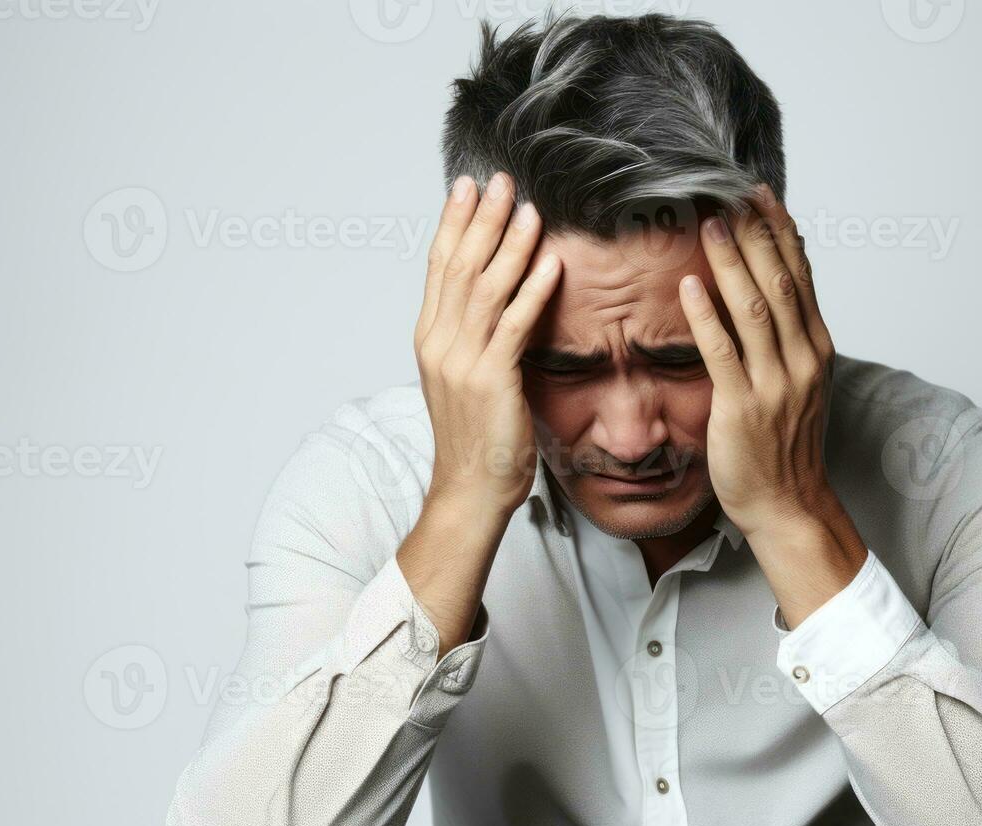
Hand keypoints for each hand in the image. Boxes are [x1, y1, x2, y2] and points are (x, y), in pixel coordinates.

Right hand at [415, 172, 561, 518]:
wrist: (469, 488)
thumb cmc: (474, 437)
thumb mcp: (465, 377)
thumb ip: (474, 336)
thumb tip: (493, 301)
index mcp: (431, 339)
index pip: (439, 267)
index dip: (453, 224)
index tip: (466, 188)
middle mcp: (441, 343)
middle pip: (460, 266)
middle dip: (480, 219)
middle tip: (499, 180)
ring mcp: (463, 361)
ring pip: (485, 288)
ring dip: (509, 244)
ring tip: (529, 209)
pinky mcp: (492, 380)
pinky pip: (515, 326)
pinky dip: (532, 291)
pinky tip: (549, 264)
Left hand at [677, 186, 838, 539]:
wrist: (788, 504)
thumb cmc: (785, 446)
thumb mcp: (798, 384)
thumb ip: (787, 339)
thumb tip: (770, 290)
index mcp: (817, 349)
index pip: (801, 276)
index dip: (779, 231)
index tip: (759, 194)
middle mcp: (802, 360)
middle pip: (780, 281)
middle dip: (755, 234)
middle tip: (729, 193)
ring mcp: (776, 384)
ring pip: (756, 309)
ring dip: (731, 263)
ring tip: (708, 224)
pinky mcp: (743, 408)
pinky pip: (723, 353)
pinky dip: (706, 316)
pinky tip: (689, 286)